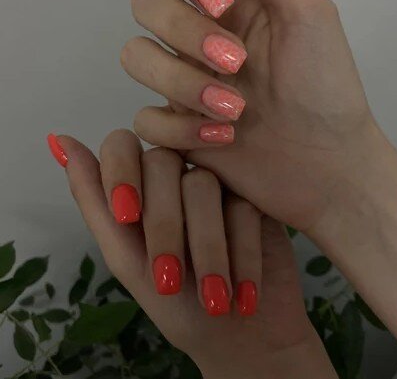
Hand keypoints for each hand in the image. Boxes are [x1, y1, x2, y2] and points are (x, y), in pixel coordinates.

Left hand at [48, 131, 335, 378]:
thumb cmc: (178, 307)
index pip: (121, 146)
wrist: (242, 339)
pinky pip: (243, 204)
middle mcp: (178, 178)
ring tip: (214, 299)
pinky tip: (243, 291)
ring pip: (203, 182)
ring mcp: (219, 183)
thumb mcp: (127, 260)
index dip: (121, 172)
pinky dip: (241, 253)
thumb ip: (96, 204)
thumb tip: (59, 140)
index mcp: (142, 187)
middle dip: (164, 225)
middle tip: (170, 279)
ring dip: (205, 247)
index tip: (127, 216)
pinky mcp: (253, 197)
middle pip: (163, 163)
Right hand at [120, 0, 375, 230]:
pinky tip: (224, 138)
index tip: (227, 5)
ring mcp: (183, 82)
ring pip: (135, 57)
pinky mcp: (176, 128)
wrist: (327, 165)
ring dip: (182, 84)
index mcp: (231, 6)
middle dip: (185, 32)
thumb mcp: (307, 16)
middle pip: (145, 3)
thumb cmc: (326, 89)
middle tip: (236, 63)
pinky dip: (181, 129)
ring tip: (235, 110)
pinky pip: (145, 118)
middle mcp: (199, 37)